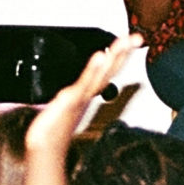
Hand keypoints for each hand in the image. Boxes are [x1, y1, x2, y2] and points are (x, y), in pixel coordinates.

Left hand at [26, 33, 142, 152]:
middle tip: (137, 38)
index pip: (108, 68)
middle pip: (110, 70)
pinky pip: (84, 84)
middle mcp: (88, 93)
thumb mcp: (68, 101)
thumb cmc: (56, 126)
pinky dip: (93, 70)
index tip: (132, 39)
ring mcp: (81, 97)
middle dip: (123, 53)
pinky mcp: (70, 102)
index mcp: (88, 90)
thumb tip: (82, 79)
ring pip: (101, 75)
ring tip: (123, 43)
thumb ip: (77, 90)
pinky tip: (100, 58)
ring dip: (113, 59)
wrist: (47, 146)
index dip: (121, 53)